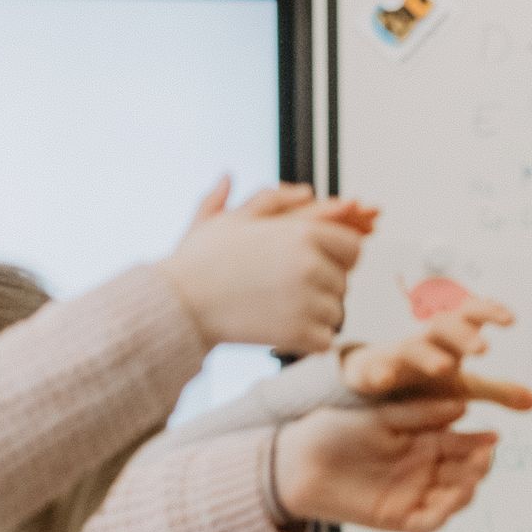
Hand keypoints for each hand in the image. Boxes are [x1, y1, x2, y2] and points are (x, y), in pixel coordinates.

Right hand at [162, 181, 376, 353]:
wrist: (178, 305)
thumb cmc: (201, 260)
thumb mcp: (234, 219)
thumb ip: (272, 201)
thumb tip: (305, 190)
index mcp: (304, 234)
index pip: (353, 248)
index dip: (335, 258)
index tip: (309, 267)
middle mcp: (311, 265)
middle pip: (344, 282)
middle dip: (322, 287)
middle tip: (282, 290)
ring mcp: (307, 301)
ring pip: (335, 313)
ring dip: (315, 315)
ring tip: (276, 308)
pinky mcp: (300, 335)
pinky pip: (325, 340)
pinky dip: (308, 340)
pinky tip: (279, 330)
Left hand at [272, 400, 497, 531]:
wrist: (297, 461)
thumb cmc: (335, 430)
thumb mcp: (381, 417)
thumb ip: (419, 414)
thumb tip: (462, 407)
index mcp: (421, 442)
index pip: (461, 445)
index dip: (479, 443)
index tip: (493, 437)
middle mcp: (422, 470)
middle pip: (464, 474)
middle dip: (478, 468)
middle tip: (485, 459)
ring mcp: (411, 495)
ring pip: (453, 498)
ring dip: (468, 490)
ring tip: (472, 477)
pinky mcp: (397, 518)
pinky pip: (430, 520)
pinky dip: (445, 511)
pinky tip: (453, 497)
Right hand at [341, 300, 531, 415]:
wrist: (378, 378)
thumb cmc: (426, 378)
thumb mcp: (463, 387)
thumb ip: (497, 391)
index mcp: (449, 339)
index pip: (471, 316)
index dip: (489, 312)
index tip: (511, 320)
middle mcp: (425, 341)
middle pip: (444, 327)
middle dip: (463, 335)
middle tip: (483, 350)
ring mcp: (398, 355)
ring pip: (413, 348)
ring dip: (428, 356)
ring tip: (444, 368)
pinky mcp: (374, 371)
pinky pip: (375, 370)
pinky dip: (379, 374)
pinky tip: (384, 381)